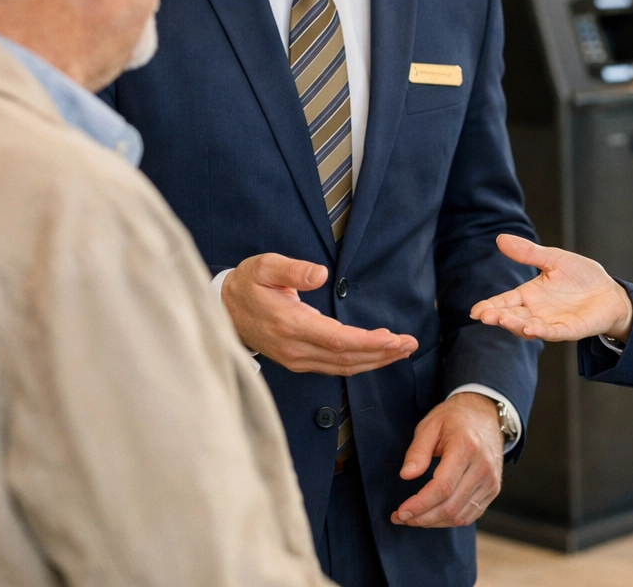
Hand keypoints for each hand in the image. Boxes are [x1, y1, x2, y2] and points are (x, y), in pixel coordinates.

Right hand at [220, 253, 416, 374]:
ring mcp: (296, 359)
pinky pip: (334, 366)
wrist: (222, 310)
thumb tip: (321, 275)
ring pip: (343, 367)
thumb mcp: (265, 267)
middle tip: (410, 344)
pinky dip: (360, 362)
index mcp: (290, 325)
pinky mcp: (298, 361)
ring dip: (375, 360)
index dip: (369, 342)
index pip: (338, 340)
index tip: (395, 338)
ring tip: (402, 350)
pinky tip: (377, 354)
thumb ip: (293, 270)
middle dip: (382, 353)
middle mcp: (295, 349)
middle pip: (347, 358)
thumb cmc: (247, 284)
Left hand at [391, 393, 504, 527]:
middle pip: (450, 506)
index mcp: (466, 447)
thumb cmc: (455, 418)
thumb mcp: (430, 425)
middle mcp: (483, 467)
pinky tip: (434, 516)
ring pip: (460, 516)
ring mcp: (491, 480)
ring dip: (434, 522)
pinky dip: (449, 521)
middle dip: (422, 518)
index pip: (442, 487)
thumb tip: (406, 476)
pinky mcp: (493, 489)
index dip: (419, 505)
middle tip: (401, 518)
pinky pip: (470, 515)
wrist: (486, 413)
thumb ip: (417, 451)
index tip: (400, 512)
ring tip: (414, 518)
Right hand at [469, 234, 632, 341]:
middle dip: (497, 317)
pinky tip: (530, 328)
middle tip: (484, 316)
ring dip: (515, 325)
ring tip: (503, 319)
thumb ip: (528, 253)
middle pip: (512, 316)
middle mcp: (536, 311)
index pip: (505, 301)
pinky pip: (552, 332)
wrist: (609, 292)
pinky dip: (541, 331)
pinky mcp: (568, 329)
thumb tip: (500, 238)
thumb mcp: (553, 259)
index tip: (475, 311)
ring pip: (528, 327)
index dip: (490, 306)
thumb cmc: (581, 276)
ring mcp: (551, 322)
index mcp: (530, 295)